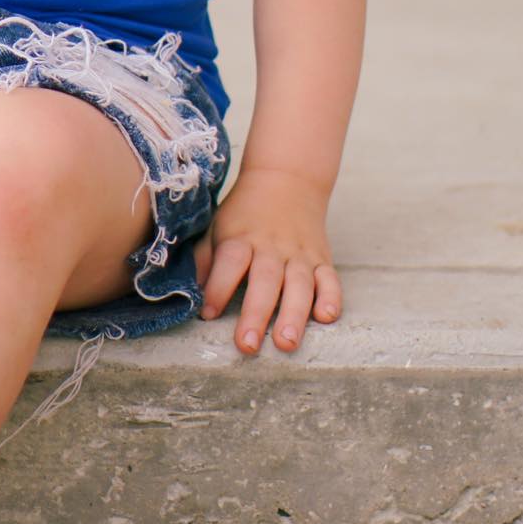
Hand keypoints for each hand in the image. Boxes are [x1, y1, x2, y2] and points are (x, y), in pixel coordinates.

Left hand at [194, 167, 341, 356]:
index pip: (229, 263)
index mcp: (241, 238)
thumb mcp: (218, 227)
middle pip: (264, 281)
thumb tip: (191, 293)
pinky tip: (326, 317)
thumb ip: (206, 259)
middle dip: (255, 314)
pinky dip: (331, 298)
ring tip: (286, 343)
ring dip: (293, 315)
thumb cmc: (244, 212)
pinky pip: (330, 279)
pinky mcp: (322, 259)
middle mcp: (271, 247)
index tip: (208, 314)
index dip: (218, 288)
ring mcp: (299, 254)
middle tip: (247, 345)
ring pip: (299, 285)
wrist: (286, 178)